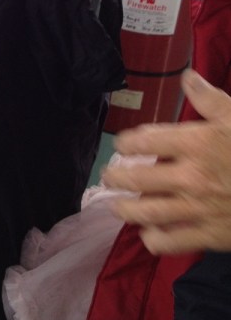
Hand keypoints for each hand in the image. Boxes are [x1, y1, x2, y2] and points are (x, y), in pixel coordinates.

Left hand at [103, 70, 230, 252]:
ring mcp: (198, 208)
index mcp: (196, 143)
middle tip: (109, 177)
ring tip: (117, 206)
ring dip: (125, 209)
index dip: (126, 143)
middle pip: (136, 179)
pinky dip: (154, 240)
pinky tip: (149, 234)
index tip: (123, 145)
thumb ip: (209, 99)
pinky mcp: (210, 235)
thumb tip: (187, 77)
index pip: (143, 141)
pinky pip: (171, 242)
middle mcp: (190, 176)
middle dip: (116, 178)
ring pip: (146, 212)